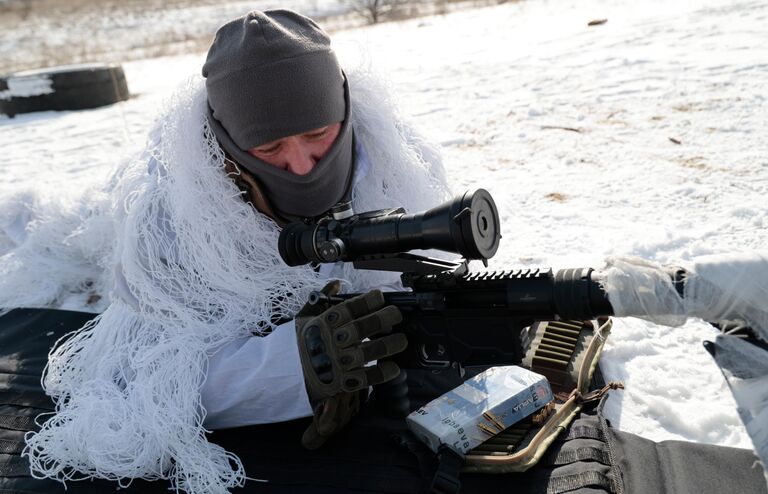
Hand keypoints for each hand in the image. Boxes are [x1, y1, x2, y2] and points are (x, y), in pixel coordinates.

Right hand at [296, 281, 405, 447]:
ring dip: (388, 345)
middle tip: (397, 315)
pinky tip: (393, 368)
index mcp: (324, 323)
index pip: (349, 308)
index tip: (381, 296)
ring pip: (368, 352)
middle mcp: (333, 341)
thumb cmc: (298, 343)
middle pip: (363, 328)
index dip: (367, 301)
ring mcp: (338, 362)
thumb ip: (321, 300)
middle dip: (384, 319)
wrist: (283, 375)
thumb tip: (336, 283)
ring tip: (402, 340)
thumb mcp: (304, 317)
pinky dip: (381, 373)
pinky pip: (365, 378)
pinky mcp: (342, 382)